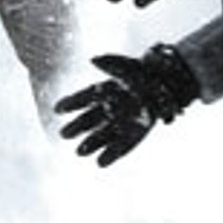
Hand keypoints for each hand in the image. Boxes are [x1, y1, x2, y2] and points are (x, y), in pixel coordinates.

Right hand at [54, 45, 198, 166]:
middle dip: (76, 128)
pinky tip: (100, 163)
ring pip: (102, 135)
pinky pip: (121, 146)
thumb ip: (110, 63)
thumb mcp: (127, 66)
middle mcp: (109, 109)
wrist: (164, 85)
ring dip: (91, 144)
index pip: (84, 98)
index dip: (71, 103)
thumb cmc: (142, 74)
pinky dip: (111, 155)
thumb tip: (93, 59)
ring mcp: (120, 123)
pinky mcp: (133, 135)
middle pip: (89, 120)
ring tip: (79, 152)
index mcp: (104, 92)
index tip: (58, 109)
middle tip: (64, 135)